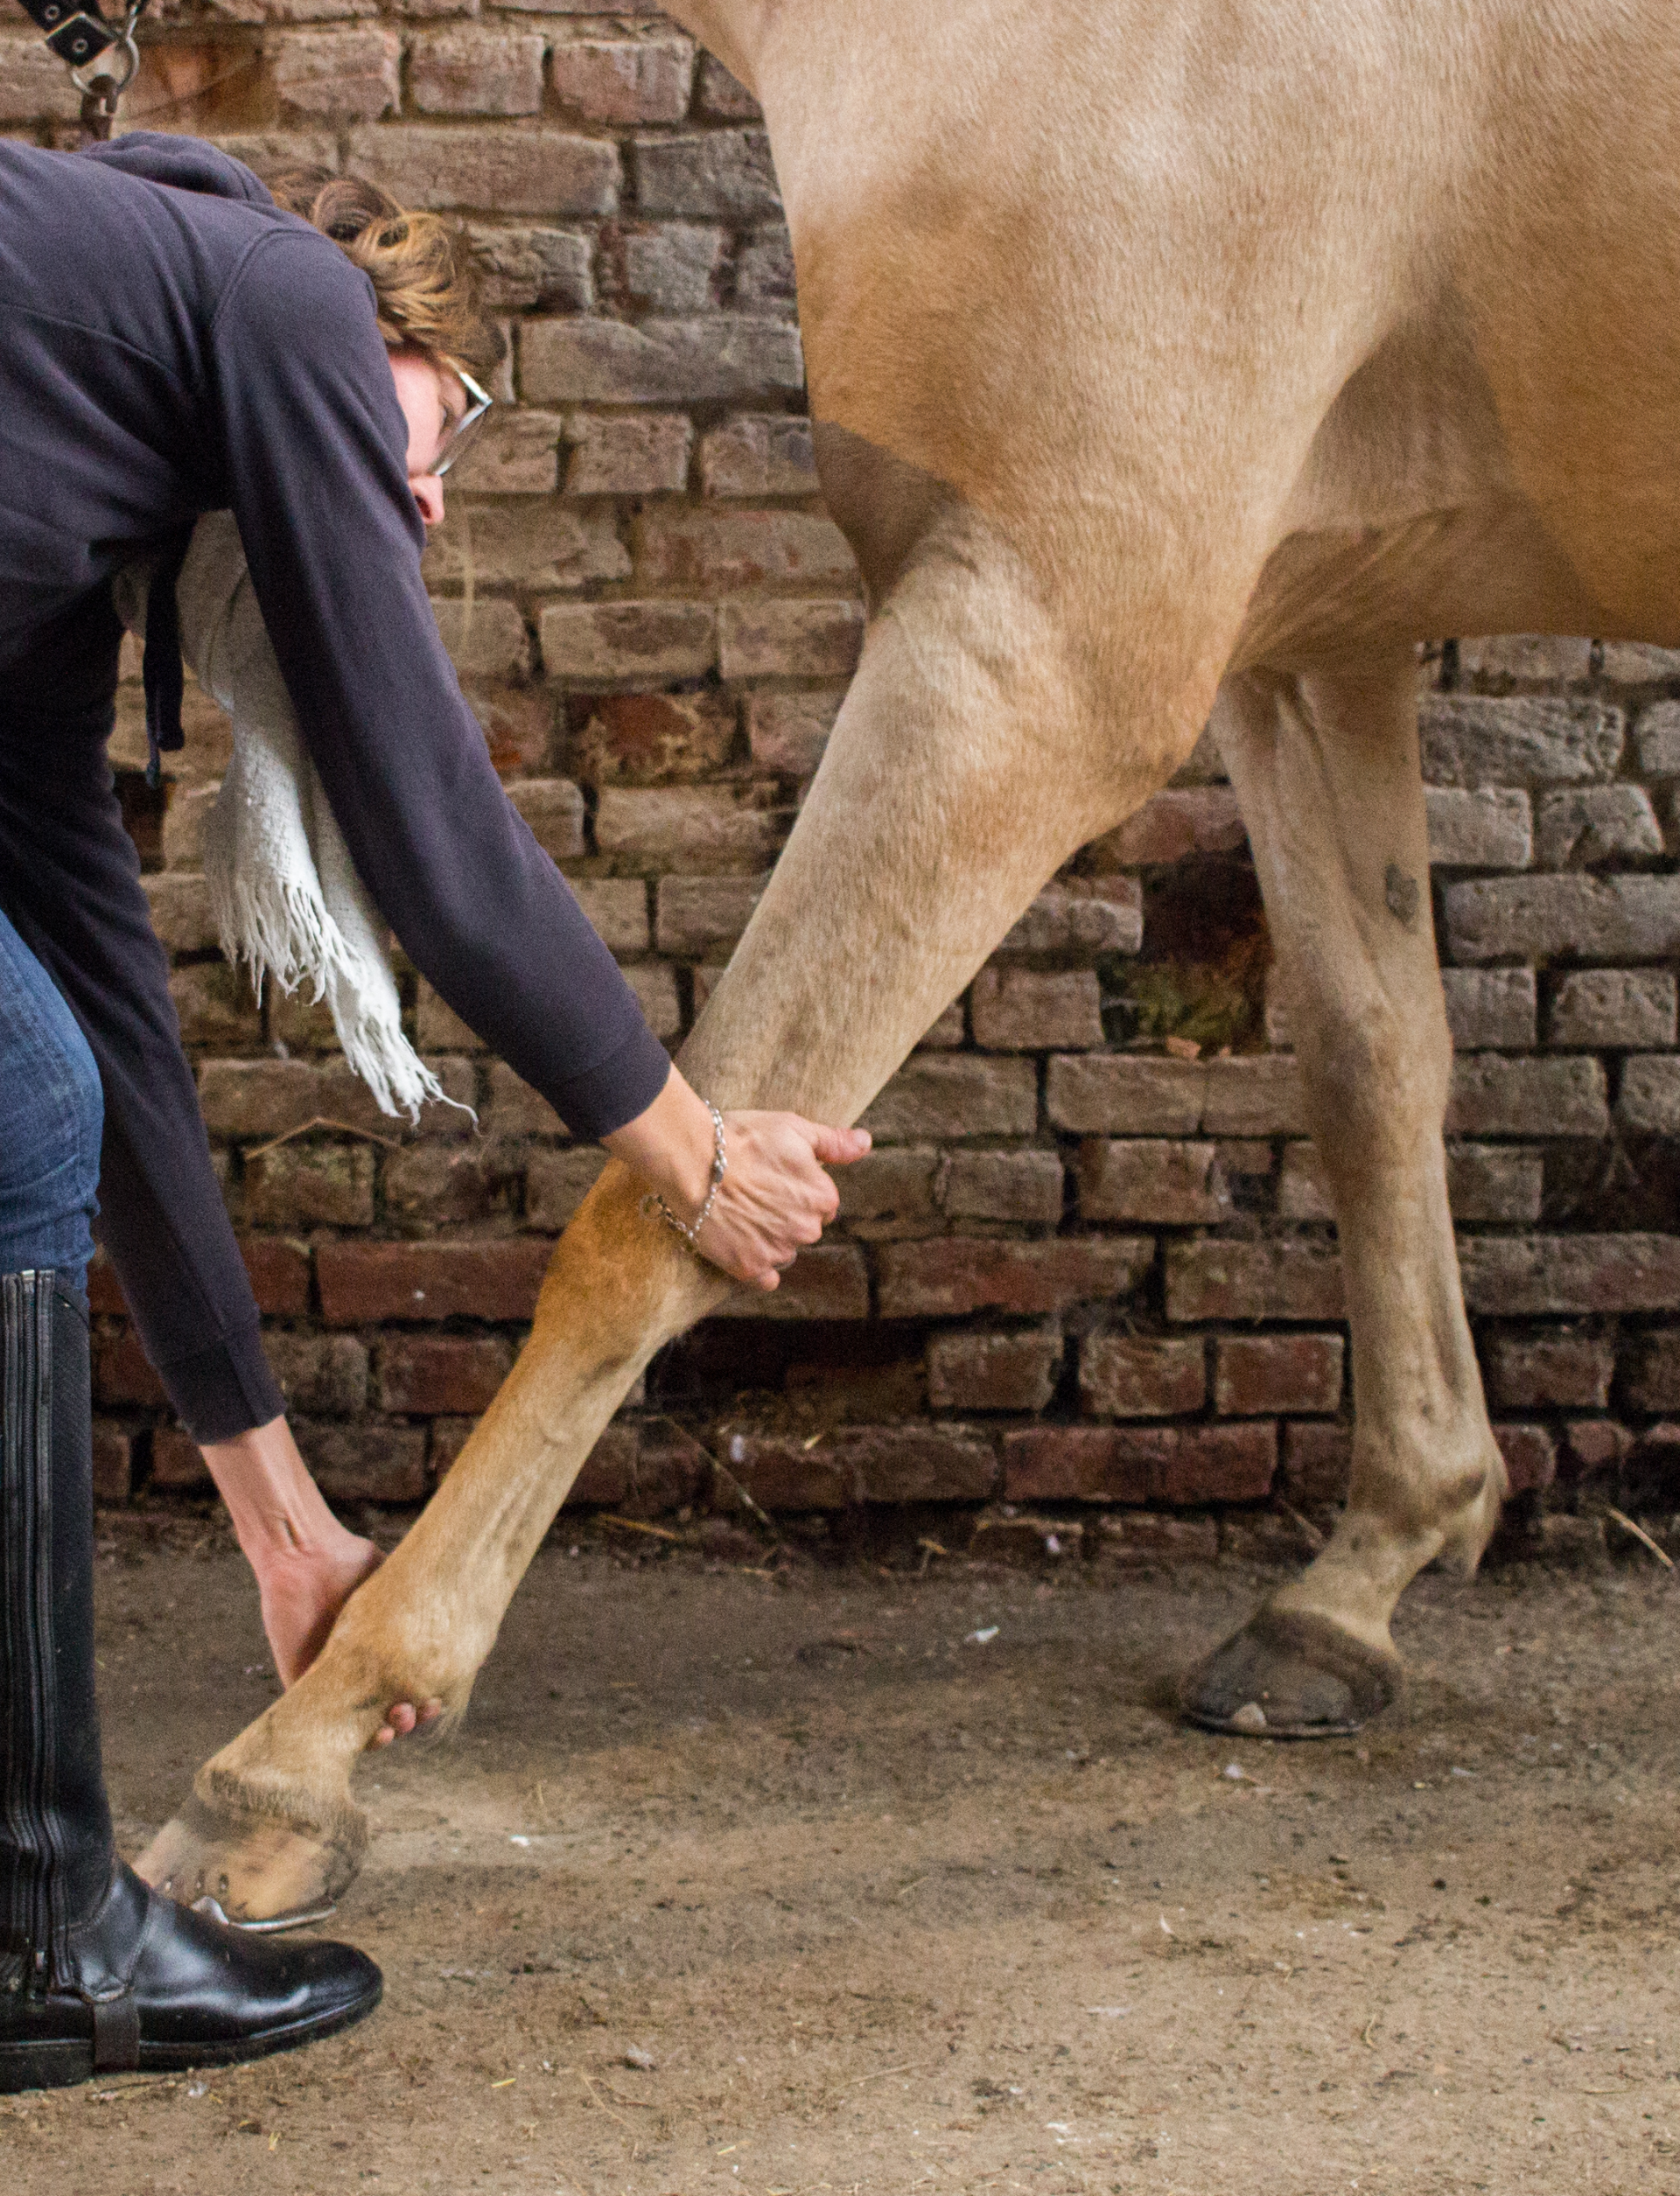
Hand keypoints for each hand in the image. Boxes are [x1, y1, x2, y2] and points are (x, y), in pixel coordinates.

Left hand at [199, 1416, 442, 1740]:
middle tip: (426, 1706)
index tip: (444, 1695)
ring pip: (360, 1727)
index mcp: (380, 1653)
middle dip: (412, 1719)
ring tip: (399, 1720)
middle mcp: (356, 1672)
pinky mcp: (300, 1686)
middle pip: (388, 1713)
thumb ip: (430, 1609)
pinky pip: (324, 1726)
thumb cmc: (349, 1561)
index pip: (407, 1689)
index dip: (428, 1700)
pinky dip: (349, 1738)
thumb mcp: (397, 1584)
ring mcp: (329, 1682)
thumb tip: (480, 1638)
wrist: (305, 1554)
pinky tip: (373, 1734)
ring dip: (386, 1734)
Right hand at [696, 1110, 871, 1289]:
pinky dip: (757, 1265)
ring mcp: (777, 1251)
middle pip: (803, 1228)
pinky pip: (765, 1278)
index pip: (821, 1203)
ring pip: (784, 1250)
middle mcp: (807, 1230)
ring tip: (742, 1213)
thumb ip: (834, 1142)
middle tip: (755, 1193)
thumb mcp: (794, 1129)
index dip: (798, 1189)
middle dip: (785, 1215)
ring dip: (769, 1238)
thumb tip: (866, 1143)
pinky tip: (742, 1244)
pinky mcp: (749, 1268)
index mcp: (823, 1198)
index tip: (774, 1178)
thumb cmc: (743, 1140)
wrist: (694, 1161)